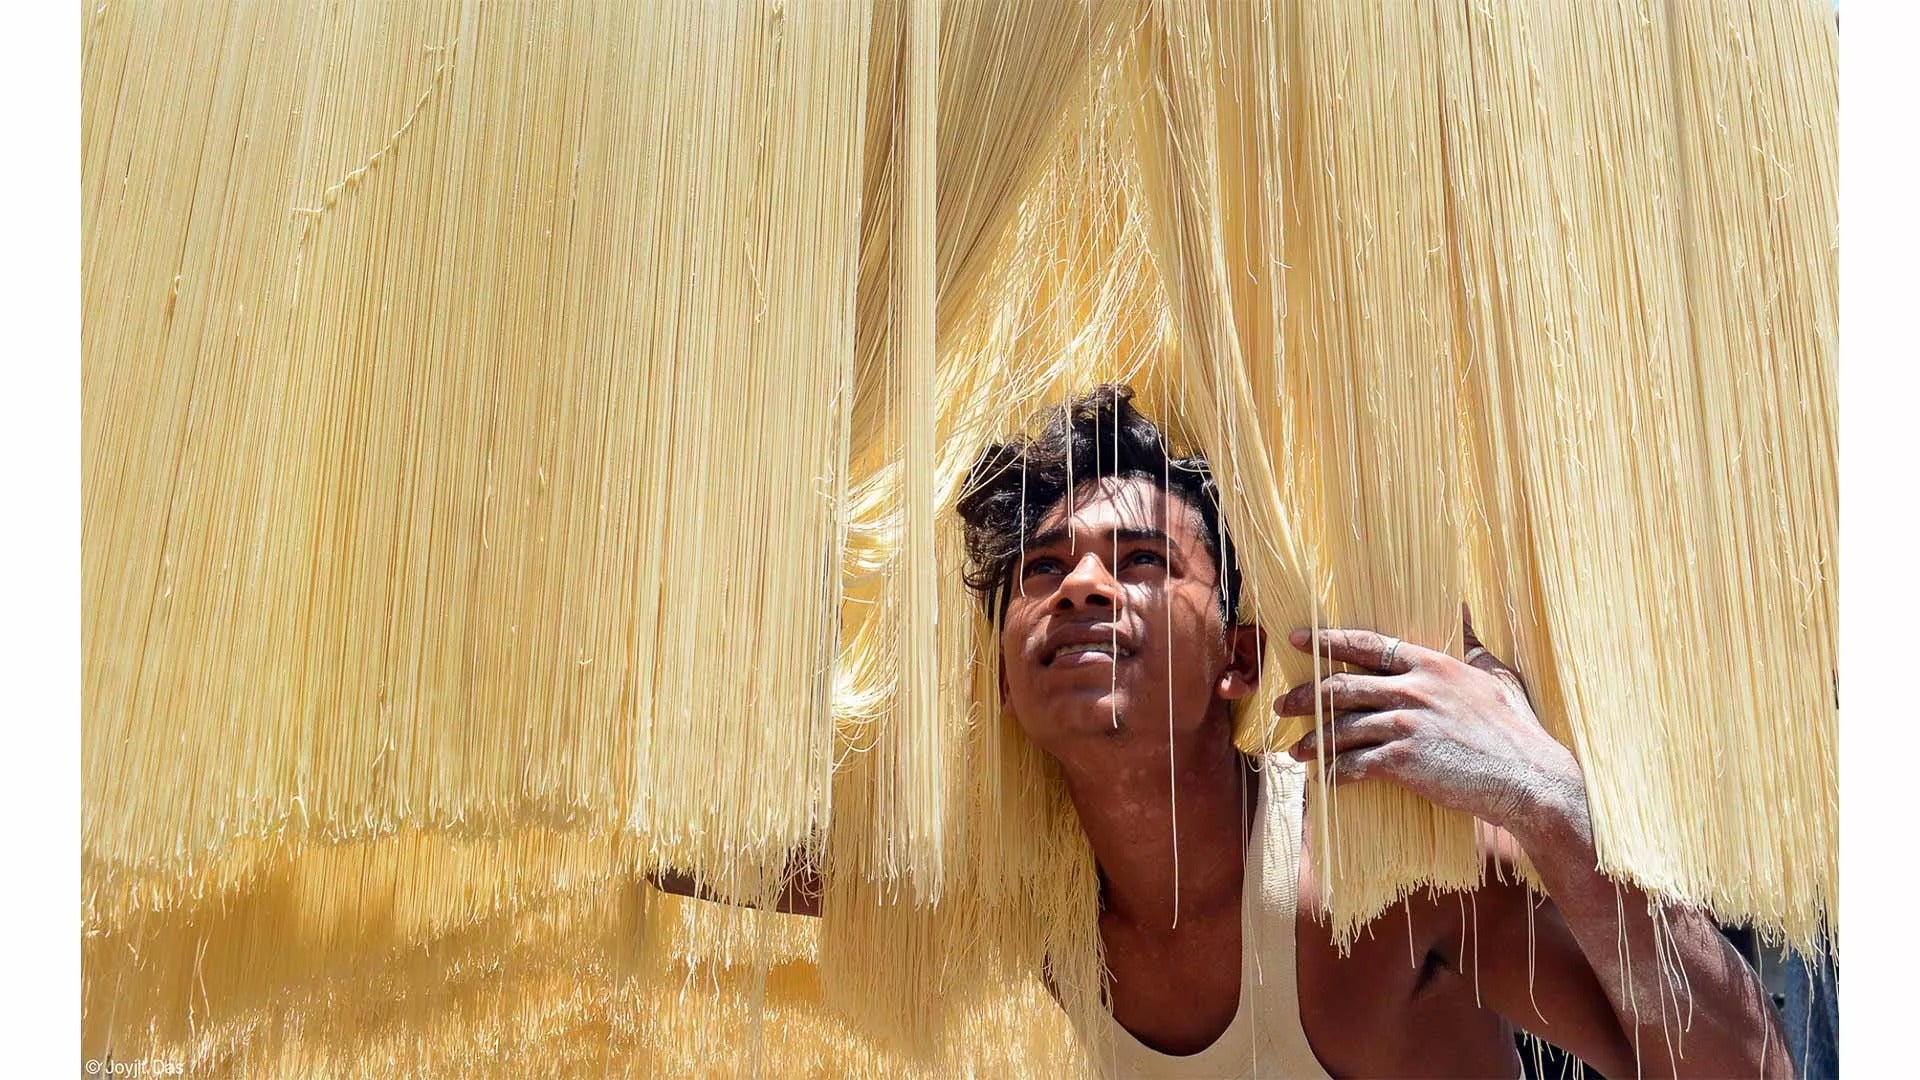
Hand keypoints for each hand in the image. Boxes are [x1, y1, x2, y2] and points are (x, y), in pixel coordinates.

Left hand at [1275, 607, 1584, 833]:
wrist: (1528, 778)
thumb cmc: (1516, 729)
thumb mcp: (1496, 676)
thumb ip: (1472, 644)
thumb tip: (1464, 607)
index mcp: (1432, 665)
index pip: (1367, 645)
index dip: (1328, 640)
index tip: (1296, 639)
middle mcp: (1413, 690)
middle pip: (1341, 686)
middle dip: (1305, 696)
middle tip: (1283, 703)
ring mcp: (1407, 725)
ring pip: (1341, 727)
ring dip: (1313, 740)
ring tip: (1296, 749)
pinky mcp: (1404, 761)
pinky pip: (1354, 764)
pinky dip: (1334, 773)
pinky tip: (1323, 780)